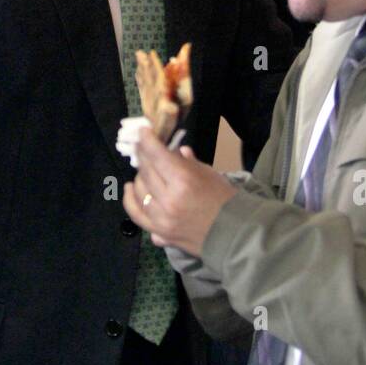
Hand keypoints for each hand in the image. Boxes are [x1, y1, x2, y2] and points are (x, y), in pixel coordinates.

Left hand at [122, 130, 236, 255]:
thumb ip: (187, 162)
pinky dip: (130, 200)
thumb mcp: (209, 174)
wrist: (235, 233)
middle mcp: (168, 200)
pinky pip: (136, 214)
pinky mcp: (160, 233)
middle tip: (143, 148)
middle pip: (145, 172)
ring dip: (139, 177)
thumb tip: (174, 151)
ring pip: (138, 191)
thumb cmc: (225, 199)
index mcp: (183, 181)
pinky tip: (131, 189)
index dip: (147, 140)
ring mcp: (161, 219)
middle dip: (143, 156)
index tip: (143, 131)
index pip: (156, 155)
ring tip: (144, 170)